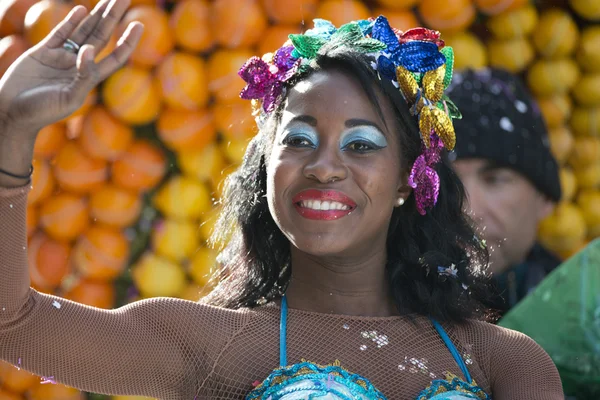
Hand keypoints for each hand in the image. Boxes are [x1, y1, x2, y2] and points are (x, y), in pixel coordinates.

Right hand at [0, 0, 142, 137]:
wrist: (11, 111)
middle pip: (101, 37)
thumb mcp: (68, 98)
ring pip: (83, 31)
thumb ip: (83, 77)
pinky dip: (71, 21)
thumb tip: (88, 51)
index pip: (115, 56)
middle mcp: (78, 65)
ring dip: (96, 15)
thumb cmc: (41, 111)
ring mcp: (61, 57)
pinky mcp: (42, 52)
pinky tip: (82, 10)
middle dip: (113, 17)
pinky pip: (60, 33)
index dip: (128, 41)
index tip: (139, 24)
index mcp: (90, 78)